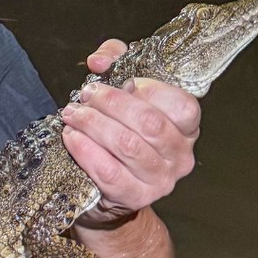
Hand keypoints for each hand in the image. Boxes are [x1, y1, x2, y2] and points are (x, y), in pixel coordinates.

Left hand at [61, 39, 200, 225]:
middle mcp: (180, 156)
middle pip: (149, 123)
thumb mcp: (123, 90)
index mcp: (186, 128)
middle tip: (86, 96)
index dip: (150, 89)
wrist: (107, 190)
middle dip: (111, 103)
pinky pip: (108, 171)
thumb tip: (100, 60)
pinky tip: (71, 137)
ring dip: (94, 124)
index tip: (122, 81)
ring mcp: (160, 180)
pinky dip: (86, 150)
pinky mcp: (134, 197)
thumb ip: (116, 62)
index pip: (182, 105)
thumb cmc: (119, 133)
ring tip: (73, 114)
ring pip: (127, 145)